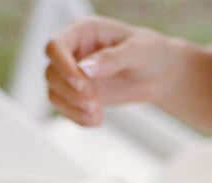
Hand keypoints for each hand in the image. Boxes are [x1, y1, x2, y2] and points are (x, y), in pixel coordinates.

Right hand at [45, 15, 179, 126]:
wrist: (160, 75)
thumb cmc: (151, 53)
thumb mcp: (138, 51)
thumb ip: (112, 58)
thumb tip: (84, 68)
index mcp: (84, 31)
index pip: (55, 46)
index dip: (61, 64)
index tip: (80, 82)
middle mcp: (73, 52)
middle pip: (51, 72)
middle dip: (69, 92)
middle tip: (93, 103)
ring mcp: (72, 74)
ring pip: (54, 93)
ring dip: (72, 108)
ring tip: (96, 114)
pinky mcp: (77, 94)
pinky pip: (65, 109)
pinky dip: (78, 118)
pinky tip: (96, 120)